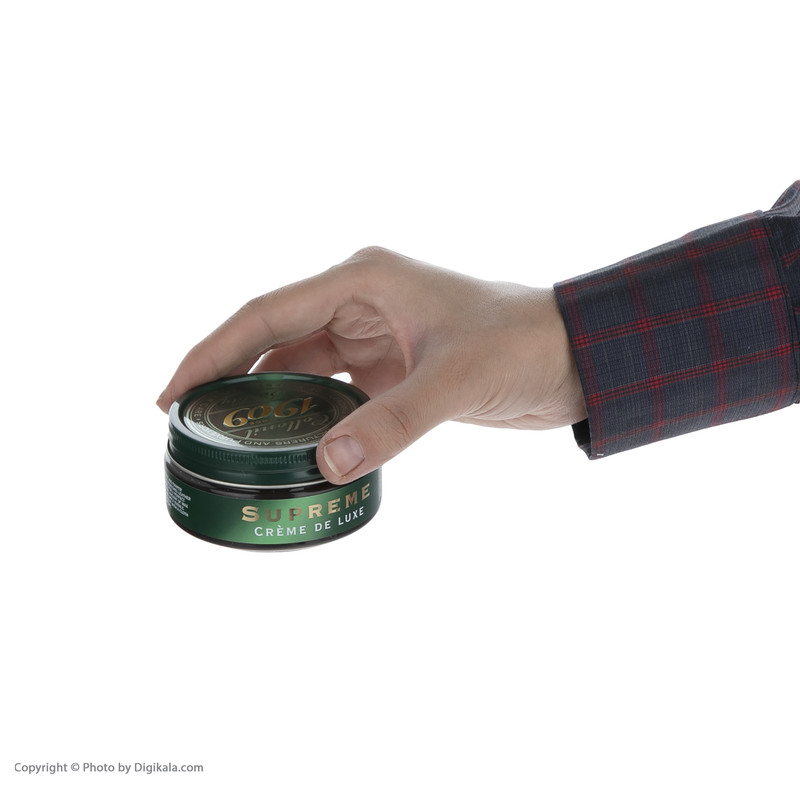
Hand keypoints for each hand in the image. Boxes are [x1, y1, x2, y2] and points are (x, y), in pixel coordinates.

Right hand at [157, 247, 586, 482]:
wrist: (572, 355)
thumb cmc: (523, 343)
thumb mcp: (455, 379)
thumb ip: (393, 423)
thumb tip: (326, 465)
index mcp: (363, 281)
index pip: (266, 313)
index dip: (212, 351)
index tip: (171, 392)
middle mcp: (360, 302)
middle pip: (272, 339)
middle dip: (228, 377)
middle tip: (184, 421)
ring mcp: (373, 336)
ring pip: (299, 367)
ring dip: (268, 400)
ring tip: (227, 437)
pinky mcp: (390, 368)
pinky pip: (332, 391)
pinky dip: (308, 415)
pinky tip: (287, 442)